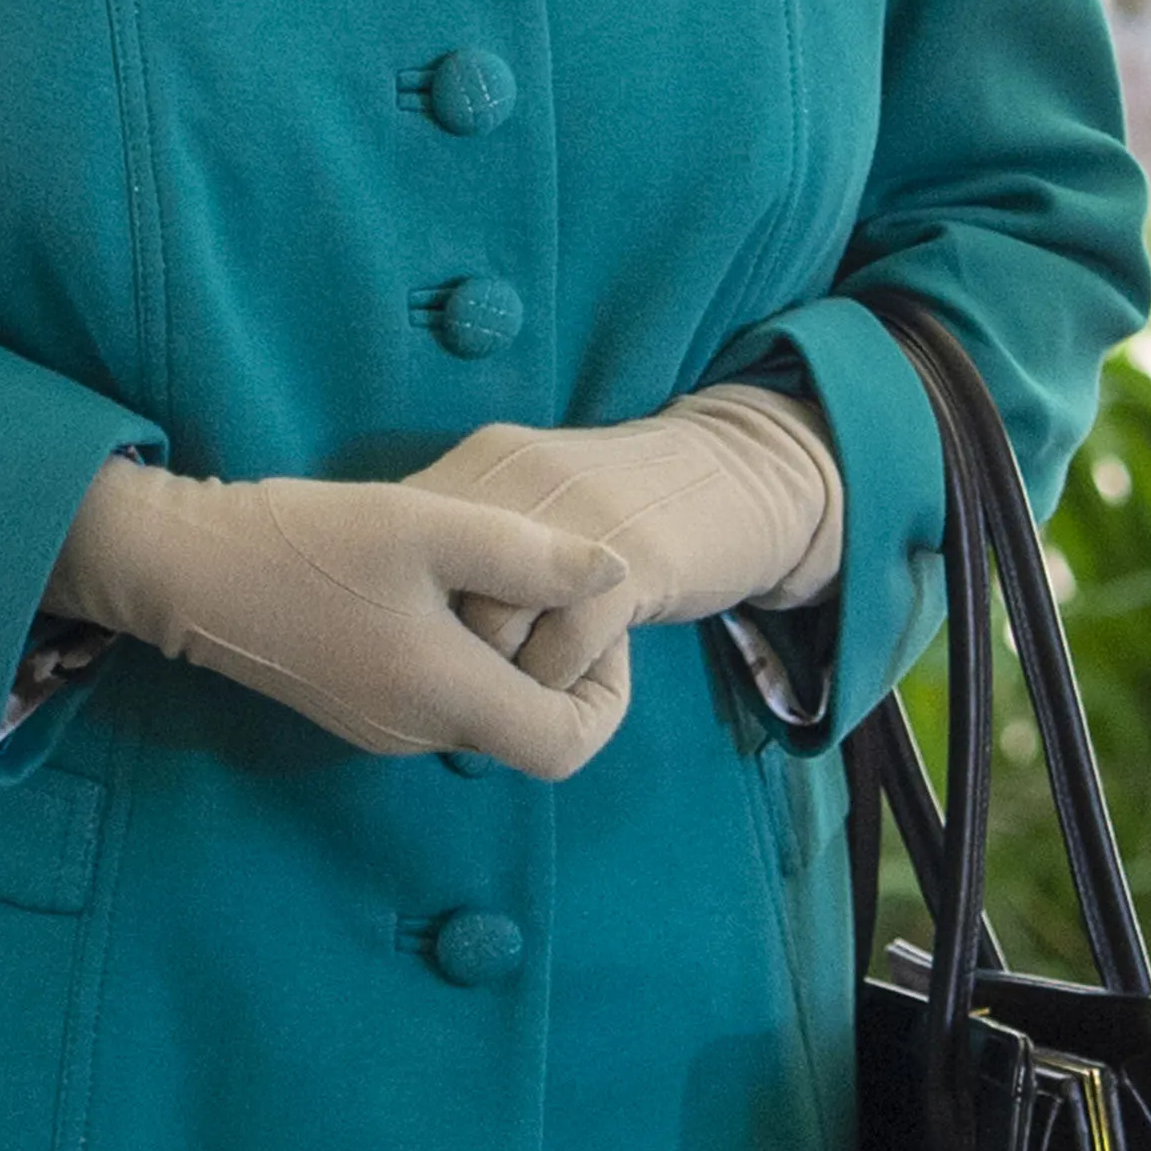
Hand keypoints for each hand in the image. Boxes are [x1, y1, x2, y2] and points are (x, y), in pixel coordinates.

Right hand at [48, 459, 634, 775]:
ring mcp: (384, 728)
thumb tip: (616, 575)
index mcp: (448, 699)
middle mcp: (420, 734)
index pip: (568, 746)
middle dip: (562, 663)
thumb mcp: (431, 526)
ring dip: (511, 654)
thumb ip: (531, 556)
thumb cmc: (310, 542)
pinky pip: (439, 695)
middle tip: (558, 580)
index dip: (608, 695)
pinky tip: (443, 584)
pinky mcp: (357, 706)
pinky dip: (465, 652)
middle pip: (530, 730)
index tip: (600, 624)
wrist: (190, 568)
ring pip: (484, 709)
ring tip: (501, 573)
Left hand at [416, 386, 841, 696]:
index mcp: (490, 462)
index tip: (435, 648)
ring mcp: (576, 517)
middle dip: (451, 653)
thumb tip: (415, 611)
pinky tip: (581, 675)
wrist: (745, 474)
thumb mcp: (542, 499)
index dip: (414, 610)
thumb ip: (481, 535)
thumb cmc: (631, 502)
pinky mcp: (634, 561)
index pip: (405, 543)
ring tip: (525, 688)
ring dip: (501, 676)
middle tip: (477, 685)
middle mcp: (521, 479)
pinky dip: (557, 681)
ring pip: (492, 627)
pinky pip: (561, 650)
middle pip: (437, 592)